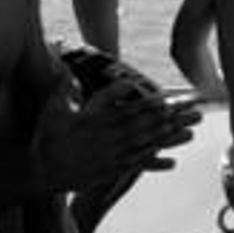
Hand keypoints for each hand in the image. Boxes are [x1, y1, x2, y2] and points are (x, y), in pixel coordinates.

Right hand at [35, 86, 200, 192]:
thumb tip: (61, 60)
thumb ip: (61, 85)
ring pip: (144, 145)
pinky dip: (154, 164)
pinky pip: (136, 166)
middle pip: (144, 126)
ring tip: (191, 134)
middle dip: (171, 118)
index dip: (147, 105)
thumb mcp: (51, 109)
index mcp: (94, 120)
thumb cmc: (45, 138)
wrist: (39, 172)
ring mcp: (111, 155)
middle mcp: (107, 138)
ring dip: (169, 140)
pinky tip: (173, 163)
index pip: (126, 109)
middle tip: (194, 112)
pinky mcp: (110, 170)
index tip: (168, 100)